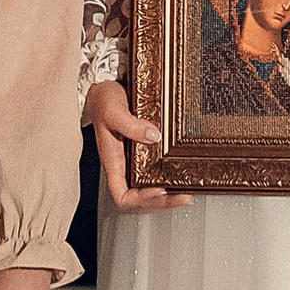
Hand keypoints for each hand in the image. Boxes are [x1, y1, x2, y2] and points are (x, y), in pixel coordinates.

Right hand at [86, 75, 181, 210]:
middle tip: (185, 198)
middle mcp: (124, 166)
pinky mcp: (145, 150)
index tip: (158, 190)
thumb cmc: (102, 100)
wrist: (104, 87)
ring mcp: (135, 160)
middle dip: (163, 202)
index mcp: (113, 162)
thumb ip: (131, 125)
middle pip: (141, 199)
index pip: (122, 197)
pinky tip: (183, 174)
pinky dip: (170, 177)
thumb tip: (154, 136)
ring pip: (150, 188)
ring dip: (169, 194)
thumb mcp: (113, 110)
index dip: (140, 200)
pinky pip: (156, 171)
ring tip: (187, 193)